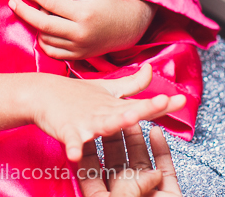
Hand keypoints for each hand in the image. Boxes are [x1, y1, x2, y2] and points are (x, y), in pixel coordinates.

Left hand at [9, 0, 156, 58]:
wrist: (126, 28)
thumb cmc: (107, 5)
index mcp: (83, 14)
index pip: (52, 4)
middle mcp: (79, 33)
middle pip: (44, 24)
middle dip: (25, 13)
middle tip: (13, 3)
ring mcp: (78, 47)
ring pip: (46, 38)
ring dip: (36, 25)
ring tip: (39, 13)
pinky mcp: (77, 56)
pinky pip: (52, 52)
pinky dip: (43, 41)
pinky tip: (43, 29)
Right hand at [30, 63, 186, 161]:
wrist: (41, 94)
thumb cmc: (75, 95)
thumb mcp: (108, 89)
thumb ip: (133, 84)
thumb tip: (151, 69)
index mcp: (115, 105)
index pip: (143, 104)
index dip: (162, 103)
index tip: (182, 100)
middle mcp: (105, 112)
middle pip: (128, 112)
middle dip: (145, 108)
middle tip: (161, 102)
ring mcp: (86, 120)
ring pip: (103, 124)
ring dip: (114, 123)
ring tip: (127, 120)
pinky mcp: (67, 129)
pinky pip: (71, 141)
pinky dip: (73, 147)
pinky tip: (75, 154)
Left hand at [78, 124, 182, 196]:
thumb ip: (128, 187)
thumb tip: (137, 172)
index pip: (90, 172)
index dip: (87, 150)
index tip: (86, 130)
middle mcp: (125, 195)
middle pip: (116, 162)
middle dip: (115, 137)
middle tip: (112, 115)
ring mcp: (147, 193)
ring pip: (139, 161)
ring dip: (137, 138)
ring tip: (135, 117)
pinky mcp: (168, 193)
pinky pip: (163, 167)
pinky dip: (160, 148)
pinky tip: (156, 132)